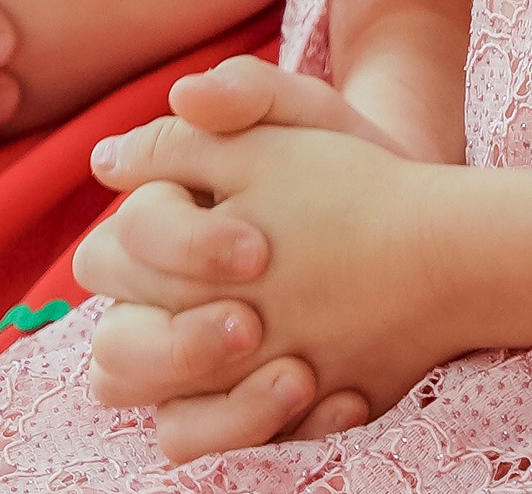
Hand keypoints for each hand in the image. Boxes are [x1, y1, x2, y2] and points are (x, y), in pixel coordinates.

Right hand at [78, 83, 462, 462]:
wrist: (416, 231)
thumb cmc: (347, 164)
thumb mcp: (311, 117)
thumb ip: (250, 93)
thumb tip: (182, 94)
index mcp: (162, 218)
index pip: (125, 242)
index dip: (180, 249)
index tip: (258, 250)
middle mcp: (157, 294)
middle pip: (114, 339)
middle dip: (178, 342)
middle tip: (254, 325)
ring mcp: (184, 356)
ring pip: (139, 400)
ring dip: (210, 401)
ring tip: (295, 377)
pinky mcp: (223, 403)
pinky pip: (197, 438)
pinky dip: (255, 429)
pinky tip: (336, 399)